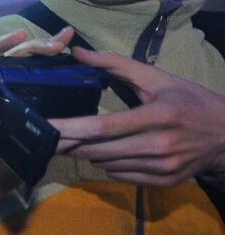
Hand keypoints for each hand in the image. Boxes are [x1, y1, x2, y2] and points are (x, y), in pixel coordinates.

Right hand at [0, 27, 74, 231]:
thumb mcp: (31, 152)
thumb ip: (48, 139)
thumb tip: (79, 128)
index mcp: (14, 102)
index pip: (32, 71)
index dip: (47, 54)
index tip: (68, 39)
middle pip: (13, 60)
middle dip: (35, 46)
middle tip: (57, 42)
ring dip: (4, 44)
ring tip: (22, 33)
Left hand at [49, 46, 224, 185]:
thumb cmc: (190, 101)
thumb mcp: (158, 78)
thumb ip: (116, 64)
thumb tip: (77, 52)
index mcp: (158, 116)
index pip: (103, 127)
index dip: (70, 129)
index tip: (45, 129)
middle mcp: (159, 145)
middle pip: (98, 150)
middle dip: (70, 144)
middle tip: (50, 137)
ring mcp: (162, 167)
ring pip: (106, 165)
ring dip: (90, 153)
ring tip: (88, 140)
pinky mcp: (163, 182)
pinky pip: (120, 176)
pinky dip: (109, 165)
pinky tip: (113, 152)